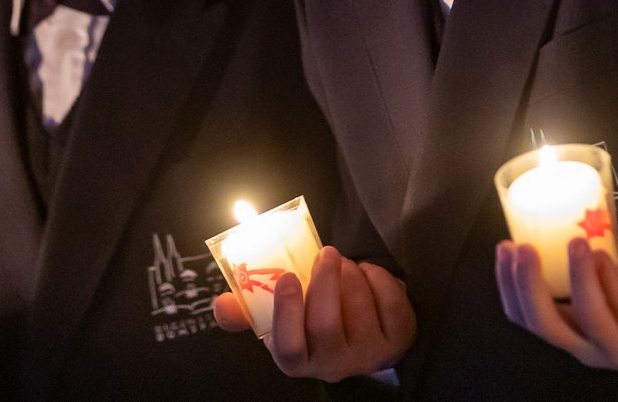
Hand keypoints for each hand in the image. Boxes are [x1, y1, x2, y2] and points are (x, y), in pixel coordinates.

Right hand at [210, 246, 414, 381]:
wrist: (361, 338)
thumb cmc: (312, 321)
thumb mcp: (279, 320)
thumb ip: (248, 311)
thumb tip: (220, 303)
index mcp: (298, 360)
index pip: (289, 347)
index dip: (287, 312)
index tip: (286, 276)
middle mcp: (333, 365)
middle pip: (326, 325)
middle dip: (325, 283)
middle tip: (326, 253)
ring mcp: (369, 354)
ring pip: (358, 309)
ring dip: (351, 276)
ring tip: (343, 262)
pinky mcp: (398, 338)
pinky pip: (390, 302)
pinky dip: (378, 278)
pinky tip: (366, 272)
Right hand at [496, 236, 617, 383]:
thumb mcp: (615, 279)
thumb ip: (597, 252)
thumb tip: (584, 206)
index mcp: (570, 329)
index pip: (524, 316)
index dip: (507, 284)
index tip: (504, 247)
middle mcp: (587, 346)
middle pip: (544, 323)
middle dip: (528, 285)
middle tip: (524, 248)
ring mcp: (617, 348)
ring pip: (588, 319)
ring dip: (578, 278)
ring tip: (575, 242)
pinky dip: (612, 282)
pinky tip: (605, 256)